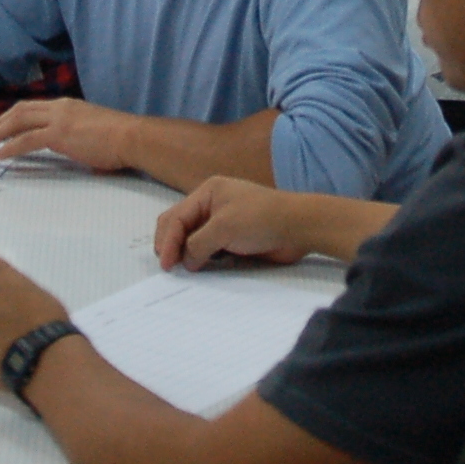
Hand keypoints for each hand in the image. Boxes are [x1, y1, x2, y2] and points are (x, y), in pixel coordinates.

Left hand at [0, 98, 134, 170]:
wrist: (132, 137)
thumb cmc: (118, 138)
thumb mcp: (90, 129)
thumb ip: (75, 133)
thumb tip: (70, 146)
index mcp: (67, 105)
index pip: (31, 107)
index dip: (11, 119)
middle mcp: (60, 107)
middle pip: (19, 111)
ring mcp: (59, 119)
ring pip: (18, 122)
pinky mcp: (59, 134)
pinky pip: (25, 140)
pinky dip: (8, 147)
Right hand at [156, 177, 310, 271]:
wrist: (297, 227)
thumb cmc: (261, 218)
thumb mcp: (224, 227)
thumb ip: (198, 244)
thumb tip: (185, 262)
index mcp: (207, 192)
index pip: (176, 218)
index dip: (167, 242)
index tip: (166, 266)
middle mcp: (211, 205)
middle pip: (179, 226)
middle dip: (171, 245)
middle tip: (170, 268)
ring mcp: (222, 222)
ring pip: (192, 239)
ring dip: (185, 254)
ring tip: (182, 271)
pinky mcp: (232, 239)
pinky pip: (207, 250)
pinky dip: (200, 259)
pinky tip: (200, 269)